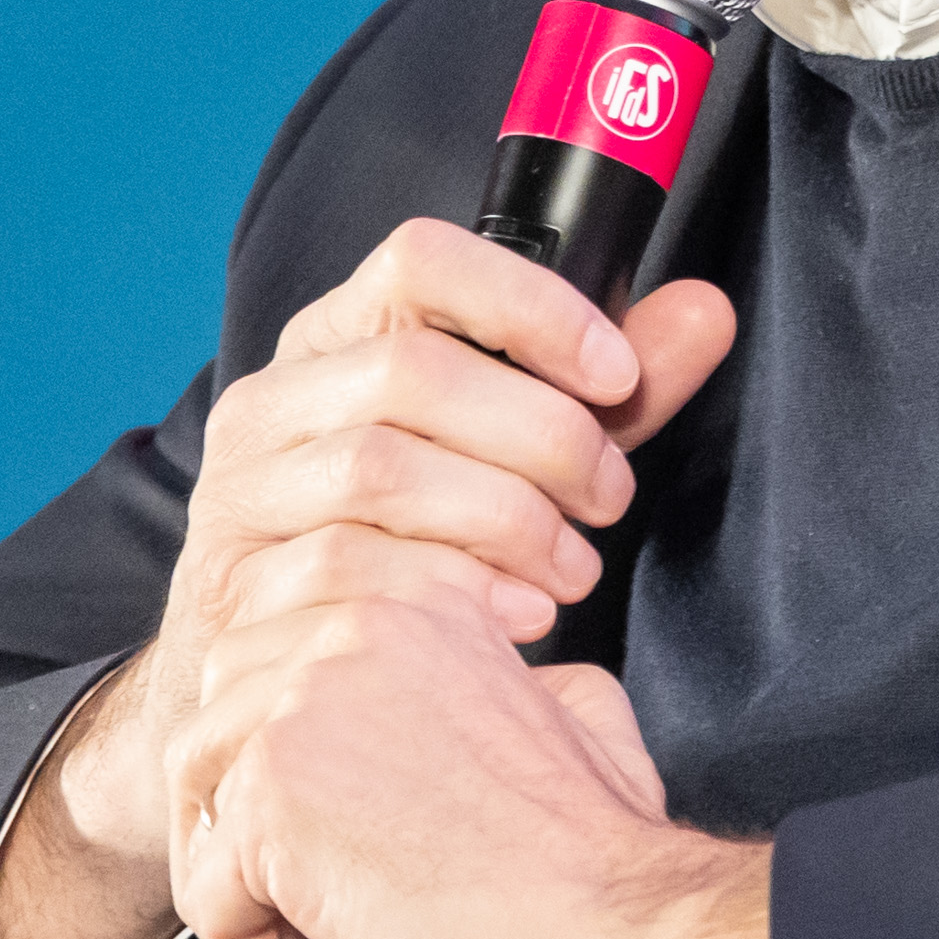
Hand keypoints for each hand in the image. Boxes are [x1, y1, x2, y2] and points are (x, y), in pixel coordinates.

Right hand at [0, 225, 735, 938]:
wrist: (278, 677)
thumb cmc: (420, 544)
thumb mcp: (519, 452)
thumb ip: (608, 389)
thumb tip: (708, 311)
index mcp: (340, 339)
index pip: (421, 261)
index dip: (531, 303)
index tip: (619, 373)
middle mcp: (273, 401)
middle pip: (414, 372)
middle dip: (544, 436)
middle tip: (610, 499)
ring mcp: (240, 491)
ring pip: (379, 470)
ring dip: (507, 520)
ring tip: (572, 569)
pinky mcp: (230, 586)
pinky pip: (347, 569)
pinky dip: (457, 590)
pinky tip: (517, 617)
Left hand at [173, 607, 770, 938]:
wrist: (626, 930)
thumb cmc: (612, 853)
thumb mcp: (572, 709)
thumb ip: (486, 680)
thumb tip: (434, 712)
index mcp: (417, 601)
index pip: (284, 668)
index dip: (297, 772)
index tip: (350, 854)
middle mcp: (350, 629)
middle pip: (218, 725)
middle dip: (246, 831)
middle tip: (318, 920)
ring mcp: (300, 708)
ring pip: (199, 812)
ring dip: (249, 913)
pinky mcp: (270, 800)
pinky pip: (210, 902)